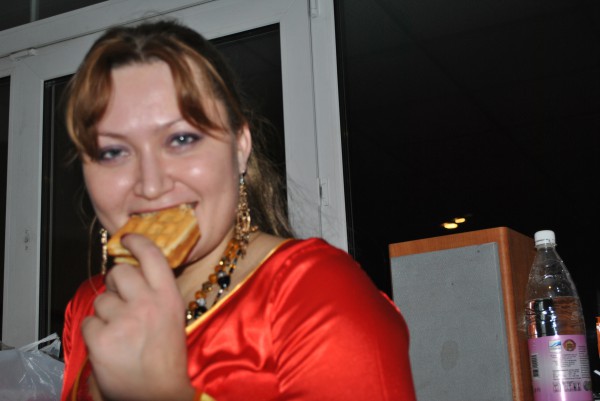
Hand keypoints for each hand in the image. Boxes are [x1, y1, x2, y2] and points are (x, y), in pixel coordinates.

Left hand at [81, 234, 194, 400]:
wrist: (158, 393)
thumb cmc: (166, 357)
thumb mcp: (173, 317)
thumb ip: (156, 293)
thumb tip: (135, 274)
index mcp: (168, 296)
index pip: (152, 256)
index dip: (137, 242)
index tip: (128, 238)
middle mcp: (147, 303)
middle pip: (118, 273)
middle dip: (115, 283)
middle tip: (120, 298)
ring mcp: (123, 320)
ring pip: (101, 300)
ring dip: (106, 313)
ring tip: (120, 332)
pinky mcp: (102, 338)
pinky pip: (89, 323)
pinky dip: (95, 333)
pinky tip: (109, 345)